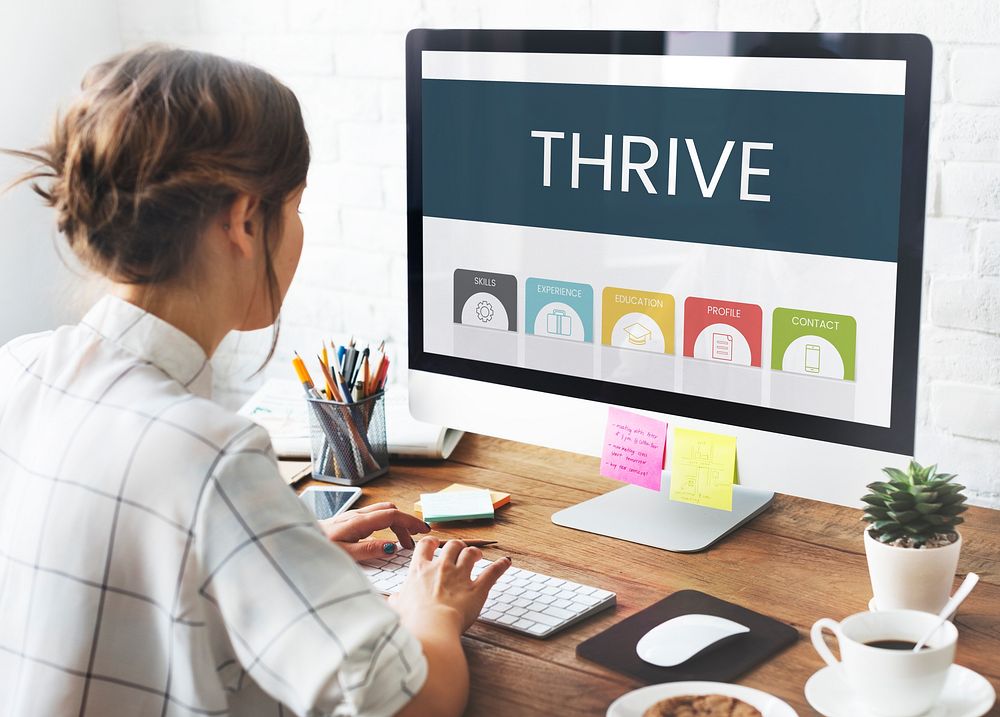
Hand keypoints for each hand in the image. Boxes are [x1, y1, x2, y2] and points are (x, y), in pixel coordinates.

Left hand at [319, 502, 429, 560]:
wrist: (298, 541)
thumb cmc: (319, 549)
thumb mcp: (345, 554)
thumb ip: (369, 550)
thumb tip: (392, 547)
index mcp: (359, 522)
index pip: (392, 515)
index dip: (410, 521)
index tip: (423, 531)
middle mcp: (357, 515)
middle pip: (390, 511)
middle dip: (406, 523)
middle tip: (414, 541)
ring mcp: (352, 516)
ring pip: (382, 512)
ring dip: (396, 523)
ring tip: (402, 542)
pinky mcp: (348, 521)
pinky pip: (374, 517)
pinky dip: (386, 525)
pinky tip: (384, 538)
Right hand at [389, 537, 511, 633]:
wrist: (430, 627)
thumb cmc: (412, 620)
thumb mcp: (397, 608)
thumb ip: (397, 601)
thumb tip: (392, 601)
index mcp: (420, 570)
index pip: (425, 546)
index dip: (432, 542)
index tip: (435, 544)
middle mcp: (441, 568)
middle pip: (452, 545)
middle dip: (457, 546)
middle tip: (459, 551)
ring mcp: (460, 576)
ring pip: (471, 553)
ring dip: (475, 552)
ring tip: (478, 555)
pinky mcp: (477, 589)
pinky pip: (492, 572)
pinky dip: (501, 566)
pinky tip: (506, 562)